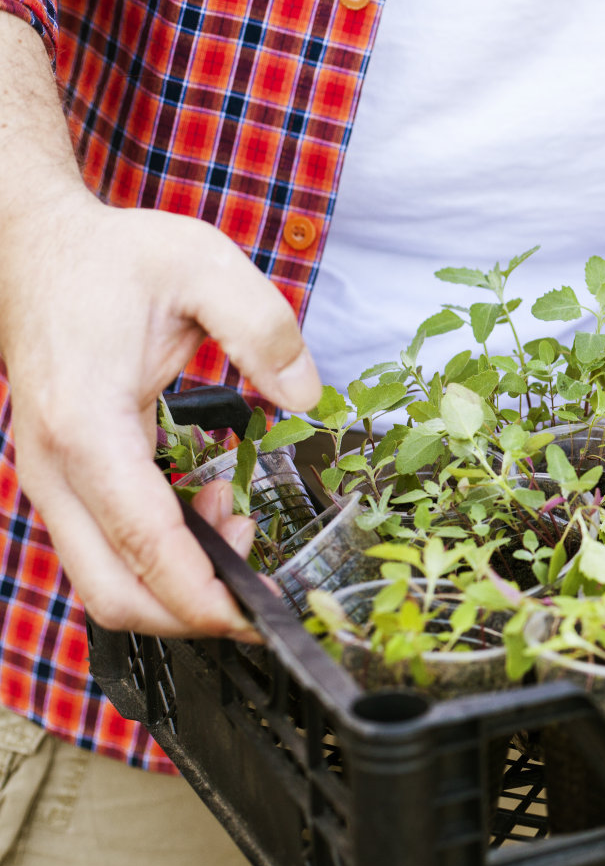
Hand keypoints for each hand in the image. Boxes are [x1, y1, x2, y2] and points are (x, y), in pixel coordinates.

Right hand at [0, 191, 321, 637]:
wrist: (37, 250)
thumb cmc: (114, 260)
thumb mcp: (202, 263)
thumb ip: (262, 326)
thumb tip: (307, 397)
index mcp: (87, 425)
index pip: (143, 541)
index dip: (203, 593)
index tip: (260, 614)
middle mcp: (57, 467)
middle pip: (115, 592)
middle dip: (194, 614)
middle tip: (266, 595)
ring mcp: (54, 481)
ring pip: (108, 582)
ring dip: (181, 584)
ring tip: (244, 522)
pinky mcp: (66, 482)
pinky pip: (109, 550)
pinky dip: (164, 556)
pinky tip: (214, 503)